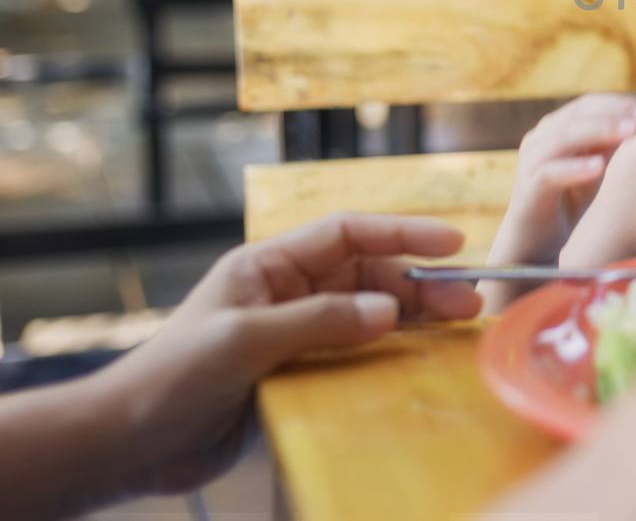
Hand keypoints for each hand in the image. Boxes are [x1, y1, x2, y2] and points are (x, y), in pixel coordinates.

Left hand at [106, 213, 481, 495]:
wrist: (128, 443)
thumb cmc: (171, 378)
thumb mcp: (244, 339)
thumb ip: (319, 319)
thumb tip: (389, 309)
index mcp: (269, 266)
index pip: (348, 235)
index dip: (402, 233)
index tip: (451, 243)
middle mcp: (288, 294)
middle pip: (369, 276)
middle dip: (419, 284)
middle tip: (467, 302)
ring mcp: (295, 335)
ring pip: (370, 316)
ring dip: (413, 319)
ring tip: (457, 328)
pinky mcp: (297, 376)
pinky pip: (356, 357)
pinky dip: (390, 357)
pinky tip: (419, 364)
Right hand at [482, 93, 635, 307]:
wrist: (539, 245)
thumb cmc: (576, 203)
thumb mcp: (600, 170)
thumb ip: (616, 146)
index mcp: (558, 128)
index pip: (589, 104)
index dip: (618, 104)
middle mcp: (542, 139)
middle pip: (577, 115)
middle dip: (613, 114)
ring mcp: (532, 162)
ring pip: (563, 137)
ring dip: (598, 132)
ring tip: (629, 133)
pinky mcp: (528, 190)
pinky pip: (550, 173)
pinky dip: (575, 168)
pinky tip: (599, 167)